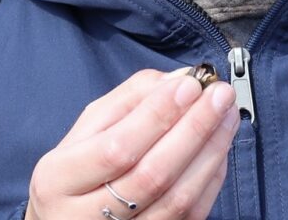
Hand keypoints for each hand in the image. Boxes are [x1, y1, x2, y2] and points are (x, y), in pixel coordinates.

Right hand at [25, 68, 239, 219]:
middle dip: (194, 129)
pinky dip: (211, 178)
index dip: (157, 116)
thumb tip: (176, 82)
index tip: (190, 86)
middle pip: (151, 176)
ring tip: (227, 115)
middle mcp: (85, 217)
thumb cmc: (77, 170)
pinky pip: (190, 215)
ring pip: (176, 200)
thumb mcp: (86, 130)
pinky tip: (219, 147)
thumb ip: (128, 100)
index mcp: (59, 180)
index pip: (116, 148)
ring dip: (210, 152)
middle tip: (220, 95)